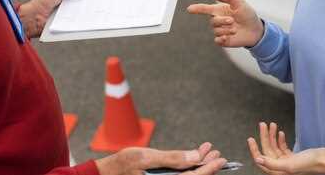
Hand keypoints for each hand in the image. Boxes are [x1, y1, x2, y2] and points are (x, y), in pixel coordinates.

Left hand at [18, 0, 91, 37]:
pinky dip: (87, 20)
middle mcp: (69, 3)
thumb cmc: (42, 2)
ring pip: (84, 11)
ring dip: (92, 10)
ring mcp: (70, 14)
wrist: (32, 20)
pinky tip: (95, 17)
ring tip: (104, 6)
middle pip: (84, 0)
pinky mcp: (70, 24)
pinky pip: (80, 21)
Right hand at [95, 142, 226, 174]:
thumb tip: (195, 156)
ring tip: (208, 152)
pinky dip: (187, 166)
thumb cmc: (122, 165)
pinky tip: (192, 156)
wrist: (104, 174)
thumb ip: (171, 158)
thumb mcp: (145, 157)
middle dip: (207, 166)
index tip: (221, 159)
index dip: (209, 169)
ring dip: (199, 164)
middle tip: (217, 153)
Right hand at [187, 0, 263, 47]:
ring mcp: (220, 30)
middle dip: (222, 21)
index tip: (189, 9)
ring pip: (216, 30)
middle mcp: (218, 20)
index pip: (205, 9)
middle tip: (232, 21)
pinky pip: (217, 40)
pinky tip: (228, 37)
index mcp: (219, 10)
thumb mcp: (240, 2)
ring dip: (226, 29)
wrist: (255, 29)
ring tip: (236, 29)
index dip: (197, 9)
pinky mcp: (223, 40)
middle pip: (212, 21)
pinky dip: (222, 38)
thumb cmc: (247, 14)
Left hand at [248, 122, 324, 174]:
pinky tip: (281, 133)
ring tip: (271, 125)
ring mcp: (288, 162)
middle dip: (265, 137)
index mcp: (279, 172)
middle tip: (262, 124)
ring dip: (272, 136)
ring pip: (275, 147)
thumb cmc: (311, 164)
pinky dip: (280, 140)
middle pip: (268, 151)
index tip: (251, 138)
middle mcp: (282, 168)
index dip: (255, 150)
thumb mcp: (289, 164)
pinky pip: (283, 148)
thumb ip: (272, 163)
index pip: (262, 161)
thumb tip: (258, 159)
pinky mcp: (294, 157)